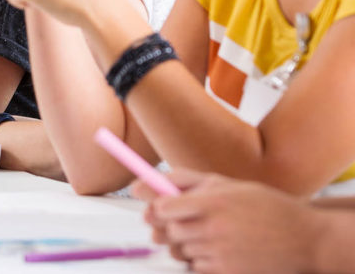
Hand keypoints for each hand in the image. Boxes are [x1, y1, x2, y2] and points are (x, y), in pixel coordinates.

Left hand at [132, 170, 319, 272]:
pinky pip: (195, 267)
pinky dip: (201, 260)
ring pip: (179, 250)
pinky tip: (222, 250)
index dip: (158, 208)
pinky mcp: (227, 273)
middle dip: (171, 226)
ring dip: (187, 243)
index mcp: (213, 201)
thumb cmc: (263, 206)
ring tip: (213, 234)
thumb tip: (140, 184)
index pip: (162, 207)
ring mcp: (220, 254)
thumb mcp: (226, 184)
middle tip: (191, 221)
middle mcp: (214, 228)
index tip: (164, 207)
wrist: (306, 239)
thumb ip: (182, 180)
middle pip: (167, 231)